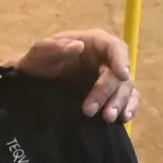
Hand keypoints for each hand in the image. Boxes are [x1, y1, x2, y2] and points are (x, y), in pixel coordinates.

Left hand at [8, 27, 139, 123]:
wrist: (32, 81)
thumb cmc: (38, 62)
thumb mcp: (40, 52)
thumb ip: (55, 47)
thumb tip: (78, 46)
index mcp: (94, 43)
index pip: (114, 47)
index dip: (121, 61)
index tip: (122, 76)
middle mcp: (106, 59)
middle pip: (119, 74)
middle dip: (108, 92)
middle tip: (90, 110)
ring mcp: (109, 77)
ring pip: (126, 88)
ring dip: (119, 103)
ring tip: (107, 118)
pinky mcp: (110, 94)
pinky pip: (128, 99)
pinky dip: (129, 108)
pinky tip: (124, 119)